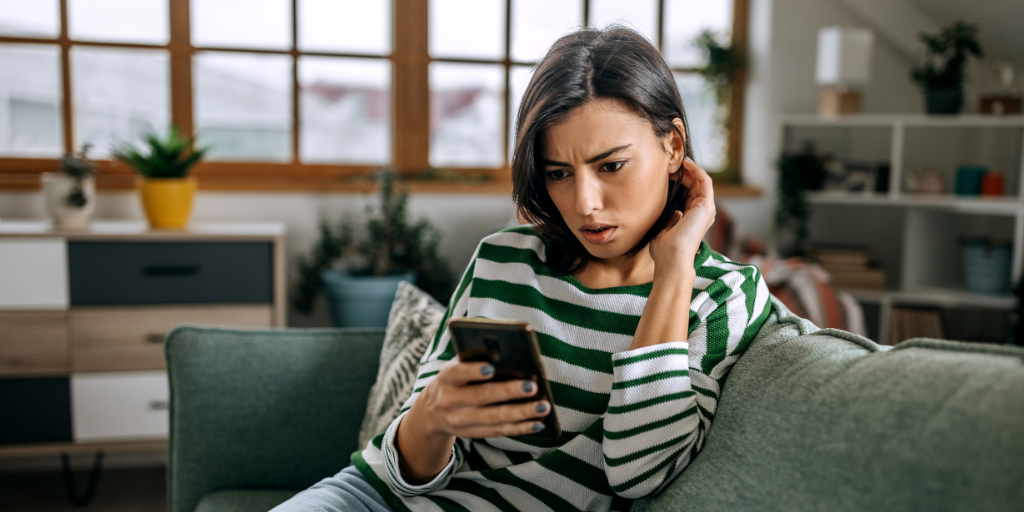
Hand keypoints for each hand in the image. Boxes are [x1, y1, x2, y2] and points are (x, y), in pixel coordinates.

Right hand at [413, 359, 549, 439]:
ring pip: (493, 418)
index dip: (473, 371)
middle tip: (533, 387)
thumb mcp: (457, 366)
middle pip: (482, 396)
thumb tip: (511, 354)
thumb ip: (476, 358)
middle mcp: (450, 400)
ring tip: (543, 406)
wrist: (433, 411)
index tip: (491, 368)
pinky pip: (498, 432)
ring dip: (521, 413)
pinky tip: (538, 423)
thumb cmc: (456, 379)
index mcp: (446, 378)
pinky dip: (520, 428)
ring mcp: (460, 420)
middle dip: (509, 392)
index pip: (458, 373)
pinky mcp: (471, 433)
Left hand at [649, 158, 715, 274]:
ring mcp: (706, 209)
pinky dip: (696, 170)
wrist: (672, 259)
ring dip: (690, 170)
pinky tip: (686, 164)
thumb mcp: (665, 230)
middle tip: (671, 164)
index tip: (667, 173)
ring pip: (701, 181)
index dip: (680, 182)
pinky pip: (705, 181)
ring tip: (678, 161)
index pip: (689, 194)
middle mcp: (702, 214)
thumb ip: (670, 220)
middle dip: (685, 173)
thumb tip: (674, 211)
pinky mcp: (706, 206)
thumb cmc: (665, 250)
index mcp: (693, 219)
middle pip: (696, 186)